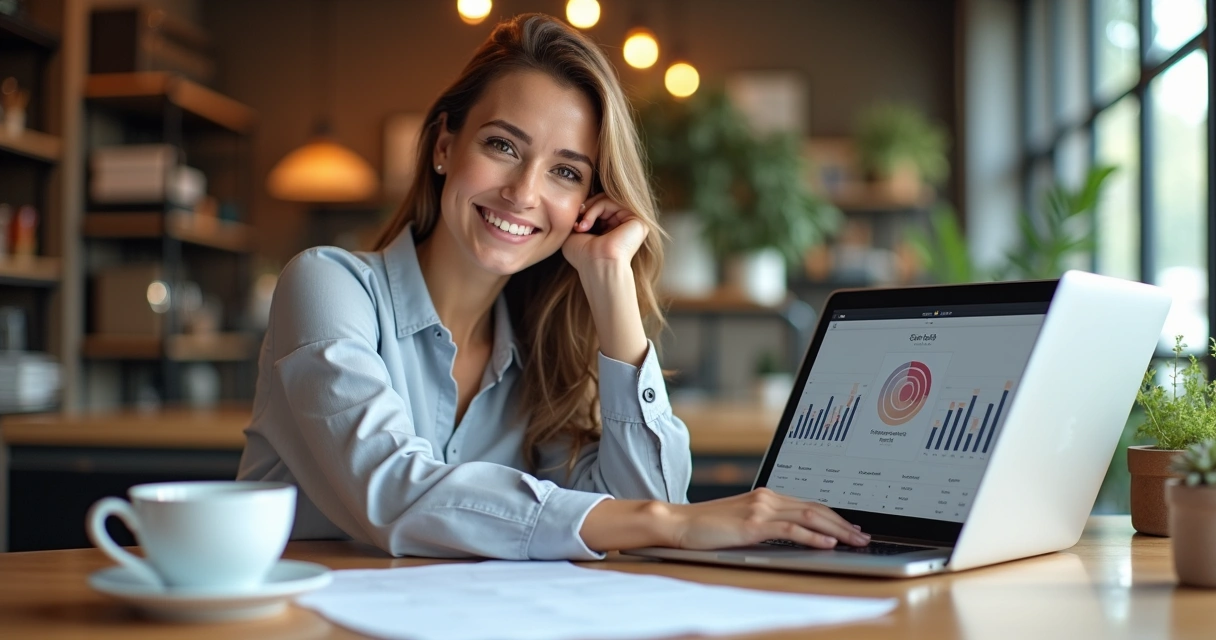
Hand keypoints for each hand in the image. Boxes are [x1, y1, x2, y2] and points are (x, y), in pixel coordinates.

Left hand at [561, 193, 648, 272]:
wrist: (596, 266)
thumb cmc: (584, 257)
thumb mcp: (575, 233)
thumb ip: (579, 217)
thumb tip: (580, 204)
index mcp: (614, 229)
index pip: (600, 206)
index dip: (584, 208)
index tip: (572, 222)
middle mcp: (625, 225)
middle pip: (604, 199)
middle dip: (586, 206)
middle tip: (576, 220)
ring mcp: (632, 221)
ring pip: (606, 199)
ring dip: (588, 209)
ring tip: (580, 226)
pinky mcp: (637, 219)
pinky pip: (611, 202)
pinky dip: (595, 209)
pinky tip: (586, 225)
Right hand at [666, 488, 869, 549]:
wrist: (679, 523)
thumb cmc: (706, 526)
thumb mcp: (741, 521)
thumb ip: (765, 523)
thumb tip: (792, 535)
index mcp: (766, 496)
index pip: (809, 504)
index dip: (835, 516)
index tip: (852, 528)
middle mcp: (767, 498)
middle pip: (816, 507)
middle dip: (844, 523)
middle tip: (863, 536)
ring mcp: (760, 509)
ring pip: (809, 516)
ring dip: (837, 530)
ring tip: (855, 540)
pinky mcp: (752, 524)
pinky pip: (790, 529)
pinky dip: (813, 536)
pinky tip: (827, 543)